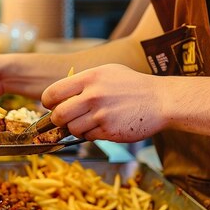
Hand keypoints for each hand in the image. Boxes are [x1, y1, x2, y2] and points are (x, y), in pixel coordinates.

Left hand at [41, 64, 164, 142]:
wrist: (161, 100)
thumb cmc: (133, 85)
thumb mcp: (107, 72)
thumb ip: (84, 80)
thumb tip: (61, 92)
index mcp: (89, 78)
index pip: (53, 93)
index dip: (48, 102)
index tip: (52, 105)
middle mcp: (92, 95)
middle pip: (58, 115)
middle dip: (58, 119)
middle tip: (65, 118)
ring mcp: (100, 114)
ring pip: (72, 128)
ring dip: (76, 128)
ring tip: (88, 122)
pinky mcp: (109, 131)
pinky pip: (88, 137)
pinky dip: (90, 134)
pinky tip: (101, 126)